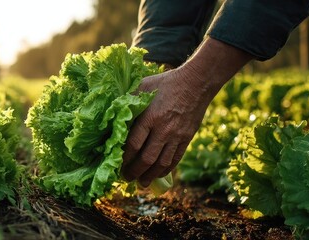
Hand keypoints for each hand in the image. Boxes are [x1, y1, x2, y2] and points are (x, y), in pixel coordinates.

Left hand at [121, 67, 209, 186]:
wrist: (196, 83)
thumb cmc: (164, 83)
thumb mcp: (142, 87)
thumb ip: (128, 101)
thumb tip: (112, 113)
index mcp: (150, 117)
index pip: (134, 144)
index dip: (124, 158)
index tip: (117, 165)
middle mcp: (163, 129)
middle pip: (147, 158)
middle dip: (134, 171)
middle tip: (126, 178)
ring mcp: (176, 136)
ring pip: (162, 162)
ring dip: (150, 175)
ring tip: (141, 183)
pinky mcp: (186, 138)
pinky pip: (175, 159)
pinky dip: (166, 169)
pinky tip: (158, 174)